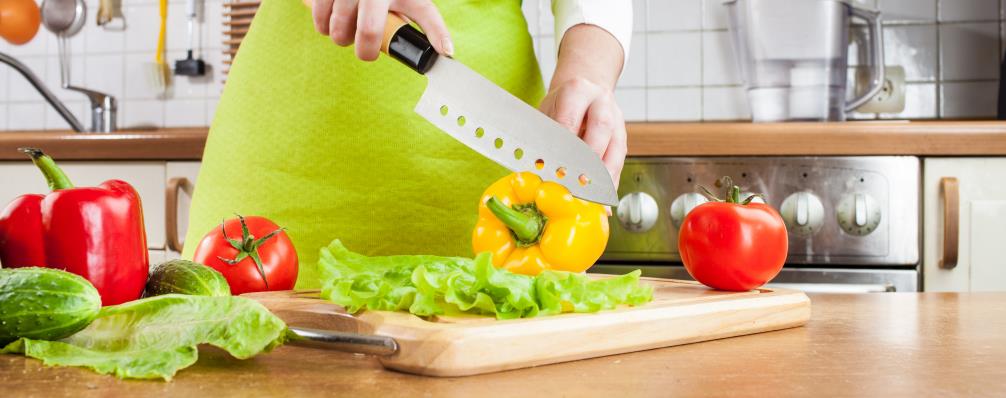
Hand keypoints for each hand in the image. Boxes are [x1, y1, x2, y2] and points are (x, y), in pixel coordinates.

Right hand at [310, 0, 452, 60]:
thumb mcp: (417, 1)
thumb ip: (432, 26)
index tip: (369, 55)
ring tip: (344, 28)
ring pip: (327, 23)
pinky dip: (320, 20)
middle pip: (342, 30)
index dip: (366, 51)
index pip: (368, 30)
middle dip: (347, 42)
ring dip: (334, 32)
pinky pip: (316, 11)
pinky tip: (329, 19)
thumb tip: (446, 52)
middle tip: (356, 39)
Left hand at [539, 77, 626, 186]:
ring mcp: (616, 120)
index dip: (564, 144)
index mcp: (578, 91)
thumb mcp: (547, 111)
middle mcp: (602, 103)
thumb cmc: (562, 105)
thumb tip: (540, 167)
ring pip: (616, 147)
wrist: (586, 90)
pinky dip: (610, 180)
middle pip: (601, 127)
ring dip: (604, 173)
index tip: (557, 165)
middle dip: (590, 156)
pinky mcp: (622, 138)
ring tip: (593, 194)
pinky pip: (620, 161)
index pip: (570, 119)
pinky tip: (602, 195)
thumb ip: (545, 136)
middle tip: (579, 179)